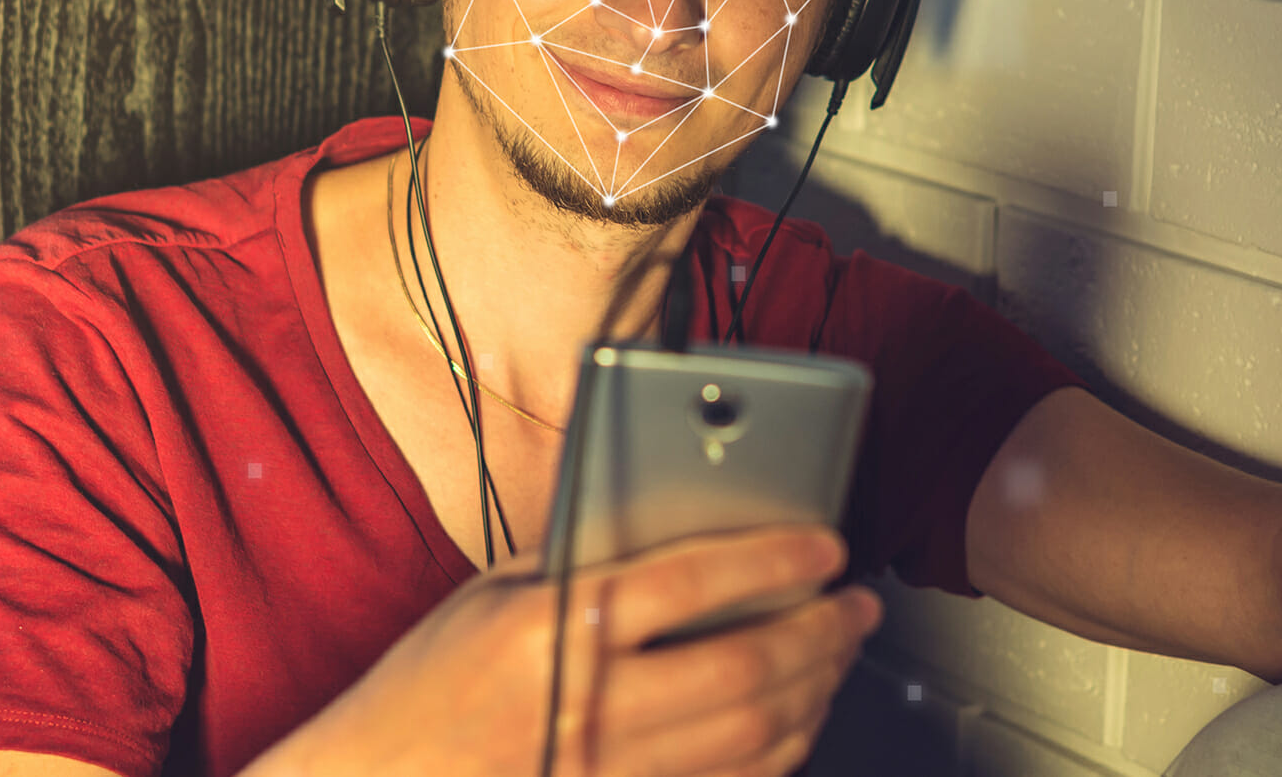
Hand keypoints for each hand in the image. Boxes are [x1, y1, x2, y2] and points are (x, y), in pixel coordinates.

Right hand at [261, 523, 883, 776]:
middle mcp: (589, 706)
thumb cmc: (425, 689)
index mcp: (555, 629)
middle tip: (856, 607)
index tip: (823, 545)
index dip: (776, 558)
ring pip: (751, 736)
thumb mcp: (493, 598)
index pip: (693, 580)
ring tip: (838, 656)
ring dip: (814, 692)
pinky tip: (796, 723)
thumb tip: (684, 530)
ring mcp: (607, 773)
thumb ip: (585, 566)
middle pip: (744, 667)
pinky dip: (778, 756)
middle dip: (821, 632)